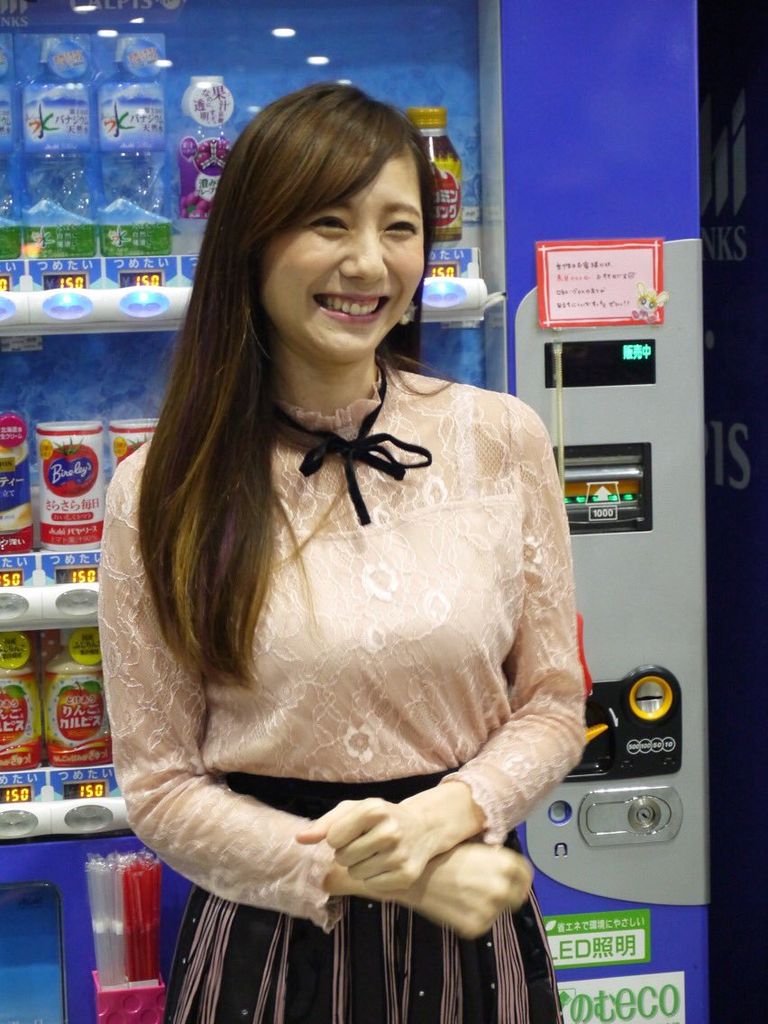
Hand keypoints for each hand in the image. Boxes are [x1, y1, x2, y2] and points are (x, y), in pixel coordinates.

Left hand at [296, 796, 439, 892]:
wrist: (423, 828)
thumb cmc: (380, 817)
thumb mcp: (354, 810)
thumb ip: (325, 824)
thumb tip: (299, 839)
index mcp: (374, 810)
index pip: (333, 838)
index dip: (338, 838)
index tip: (351, 832)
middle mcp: (389, 832)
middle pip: (343, 858)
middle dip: (348, 853)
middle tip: (365, 844)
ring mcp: (399, 855)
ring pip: (356, 874)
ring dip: (360, 866)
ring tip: (375, 853)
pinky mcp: (406, 876)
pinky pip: (372, 886)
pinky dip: (374, 878)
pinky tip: (386, 865)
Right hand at [395, 842, 533, 938]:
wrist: (416, 876)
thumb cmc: (440, 854)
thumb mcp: (472, 845)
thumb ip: (494, 855)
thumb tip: (503, 859)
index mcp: (506, 865)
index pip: (526, 875)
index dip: (520, 876)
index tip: (515, 878)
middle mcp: (503, 888)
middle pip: (518, 896)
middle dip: (508, 892)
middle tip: (491, 888)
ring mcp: (490, 910)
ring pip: (500, 910)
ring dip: (491, 904)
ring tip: (469, 893)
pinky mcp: (476, 926)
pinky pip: (484, 922)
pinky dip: (476, 915)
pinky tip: (460, 903)